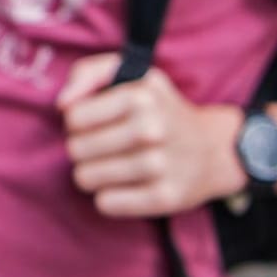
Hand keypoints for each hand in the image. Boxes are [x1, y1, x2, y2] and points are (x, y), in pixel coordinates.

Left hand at [57, 53, 243, 218]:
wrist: (214, 148)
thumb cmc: (158, 109)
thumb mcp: (130, 74)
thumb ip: (88, 73)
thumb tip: (62, 103)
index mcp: (139, 96)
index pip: (73, 118)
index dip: (78, 122)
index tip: (95, 123)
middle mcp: (151, 129)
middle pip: (76, 149)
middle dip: (82, 149)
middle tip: (104, 146)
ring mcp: (160, 166)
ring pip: (85, 178)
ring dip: (92, 174)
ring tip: (111, 165)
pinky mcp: (165, 198)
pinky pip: (106, 204)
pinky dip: (108, 197)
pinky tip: (124, 185)